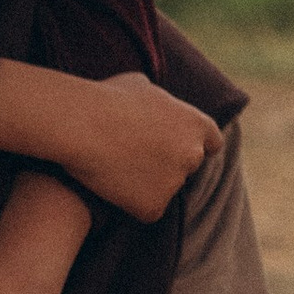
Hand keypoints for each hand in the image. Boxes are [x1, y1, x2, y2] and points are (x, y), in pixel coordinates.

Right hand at [60, 73, 221, 223]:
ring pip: (165, 189)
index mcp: (196, 124)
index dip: (191, 144)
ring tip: (116, 169)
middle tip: (136, 158)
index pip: (211, 143)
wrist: (82, 125)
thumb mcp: (140, 84)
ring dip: (148, 184)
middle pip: (187, 166)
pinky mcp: (154, 206)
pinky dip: (132, 203)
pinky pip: (147, 209)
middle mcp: (193, 155)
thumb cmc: (106, 99)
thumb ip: (159, 99)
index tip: (173, 146)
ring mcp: (174, 183)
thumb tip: (156, 103)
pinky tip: (112, 186)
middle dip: (168, 164)